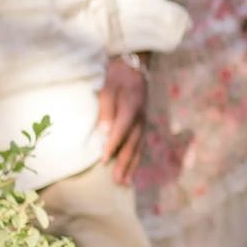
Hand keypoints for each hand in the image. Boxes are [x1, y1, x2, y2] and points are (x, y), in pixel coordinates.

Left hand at [98, 56, 147, 177]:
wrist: (134, 65)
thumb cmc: (116, 76)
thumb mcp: (107, 88)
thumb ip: (106, 110)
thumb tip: (104, 133)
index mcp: (131, 107)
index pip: (122, 130)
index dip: (113, 146)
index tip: (103, 161)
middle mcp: (140, 117)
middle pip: (132, 144)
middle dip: (125, 163)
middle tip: (117, 181)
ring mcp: (143, 121)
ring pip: (138, 146)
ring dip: (132, 165)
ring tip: (125, 182)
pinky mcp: (143, 122)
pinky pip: (140, 143)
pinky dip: (136, 157)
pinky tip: (131, 168)